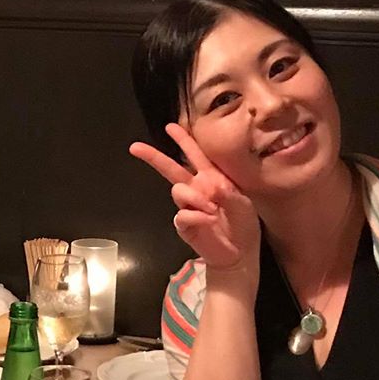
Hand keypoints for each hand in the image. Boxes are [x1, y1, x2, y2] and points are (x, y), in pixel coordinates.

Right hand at [128, 126, 260, 273]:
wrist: (239, 252)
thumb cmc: (244, 224)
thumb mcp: (243, 203)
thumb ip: (227, 192)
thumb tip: (209, 186)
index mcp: (211, 178)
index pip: (195, 156)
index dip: (183, 141)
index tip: (170, 127)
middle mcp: (196, 189)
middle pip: (171, 169)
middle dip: (154, 157)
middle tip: (135, 147)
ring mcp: (187, 207)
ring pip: (178, 190)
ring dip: (195, 197)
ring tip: (212, 210)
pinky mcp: (183, 224)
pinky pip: (182, 214)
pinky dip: (197, 216)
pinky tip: (209, 221)